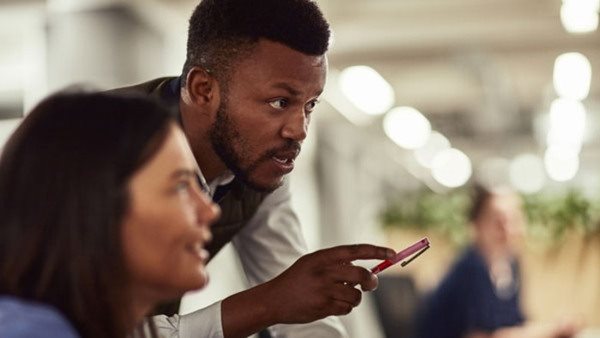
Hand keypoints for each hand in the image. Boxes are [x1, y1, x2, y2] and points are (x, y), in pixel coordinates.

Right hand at [263, 244, 395, 323]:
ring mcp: (324, 290)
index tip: (392, 253)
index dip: (376, 251)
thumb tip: (363, 271)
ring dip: (356, 297)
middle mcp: (324, 271)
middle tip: (370, 284)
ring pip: (356, 295)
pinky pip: (347, 308)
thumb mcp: (312, 263)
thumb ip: (335, 264)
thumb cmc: (297, 280)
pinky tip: (332, 304)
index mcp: (322, 257)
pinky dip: (345, 307)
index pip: (355, 250)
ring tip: (343, 295)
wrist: (274, 299)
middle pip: (361, 275)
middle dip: (371, 281)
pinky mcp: (324, 307)